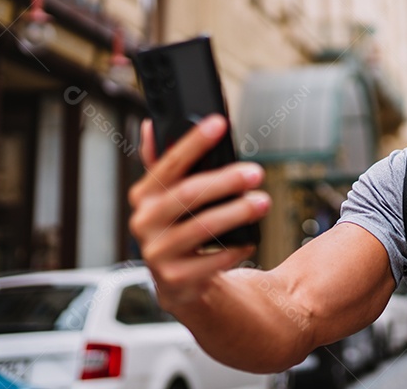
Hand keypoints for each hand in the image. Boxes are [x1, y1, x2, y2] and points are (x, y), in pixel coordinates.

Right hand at [128, 115, 270, 309]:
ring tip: (262, 202)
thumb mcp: (168, 196)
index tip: (219, 123)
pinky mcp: (176, 280)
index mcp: (144, 196)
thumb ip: (163, 163)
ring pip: (203, 227)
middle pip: (188, 194)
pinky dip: (236, 247)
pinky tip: (250, 239)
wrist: (179, 283)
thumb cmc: (180, 227)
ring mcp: (157, 254)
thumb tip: (151, 126)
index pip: (168, 163)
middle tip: (256, 172)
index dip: (193, 142)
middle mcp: (144, 223)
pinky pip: (213, 260)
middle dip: (225, 181)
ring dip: (237, 212)